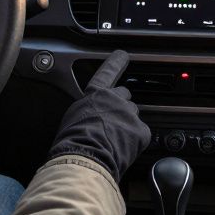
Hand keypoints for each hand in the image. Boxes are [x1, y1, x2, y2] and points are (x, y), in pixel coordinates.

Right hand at [48, 50, 150, 182]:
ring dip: (127, 126)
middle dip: (121, 107)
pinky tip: (122, 150)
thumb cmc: (73, 142)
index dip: (116, 63)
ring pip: (133, 116)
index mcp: (95, 95)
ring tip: (114, 142)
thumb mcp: (73, 119)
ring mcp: (129, 114)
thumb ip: (87, 110)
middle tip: (112, 124)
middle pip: (125, 96)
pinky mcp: (141, 131)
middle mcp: (115, 99)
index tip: (123, 55)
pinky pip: (141, 134)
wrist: (85, 159)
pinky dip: (135, 142)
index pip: (107, 72)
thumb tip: (89, 117)